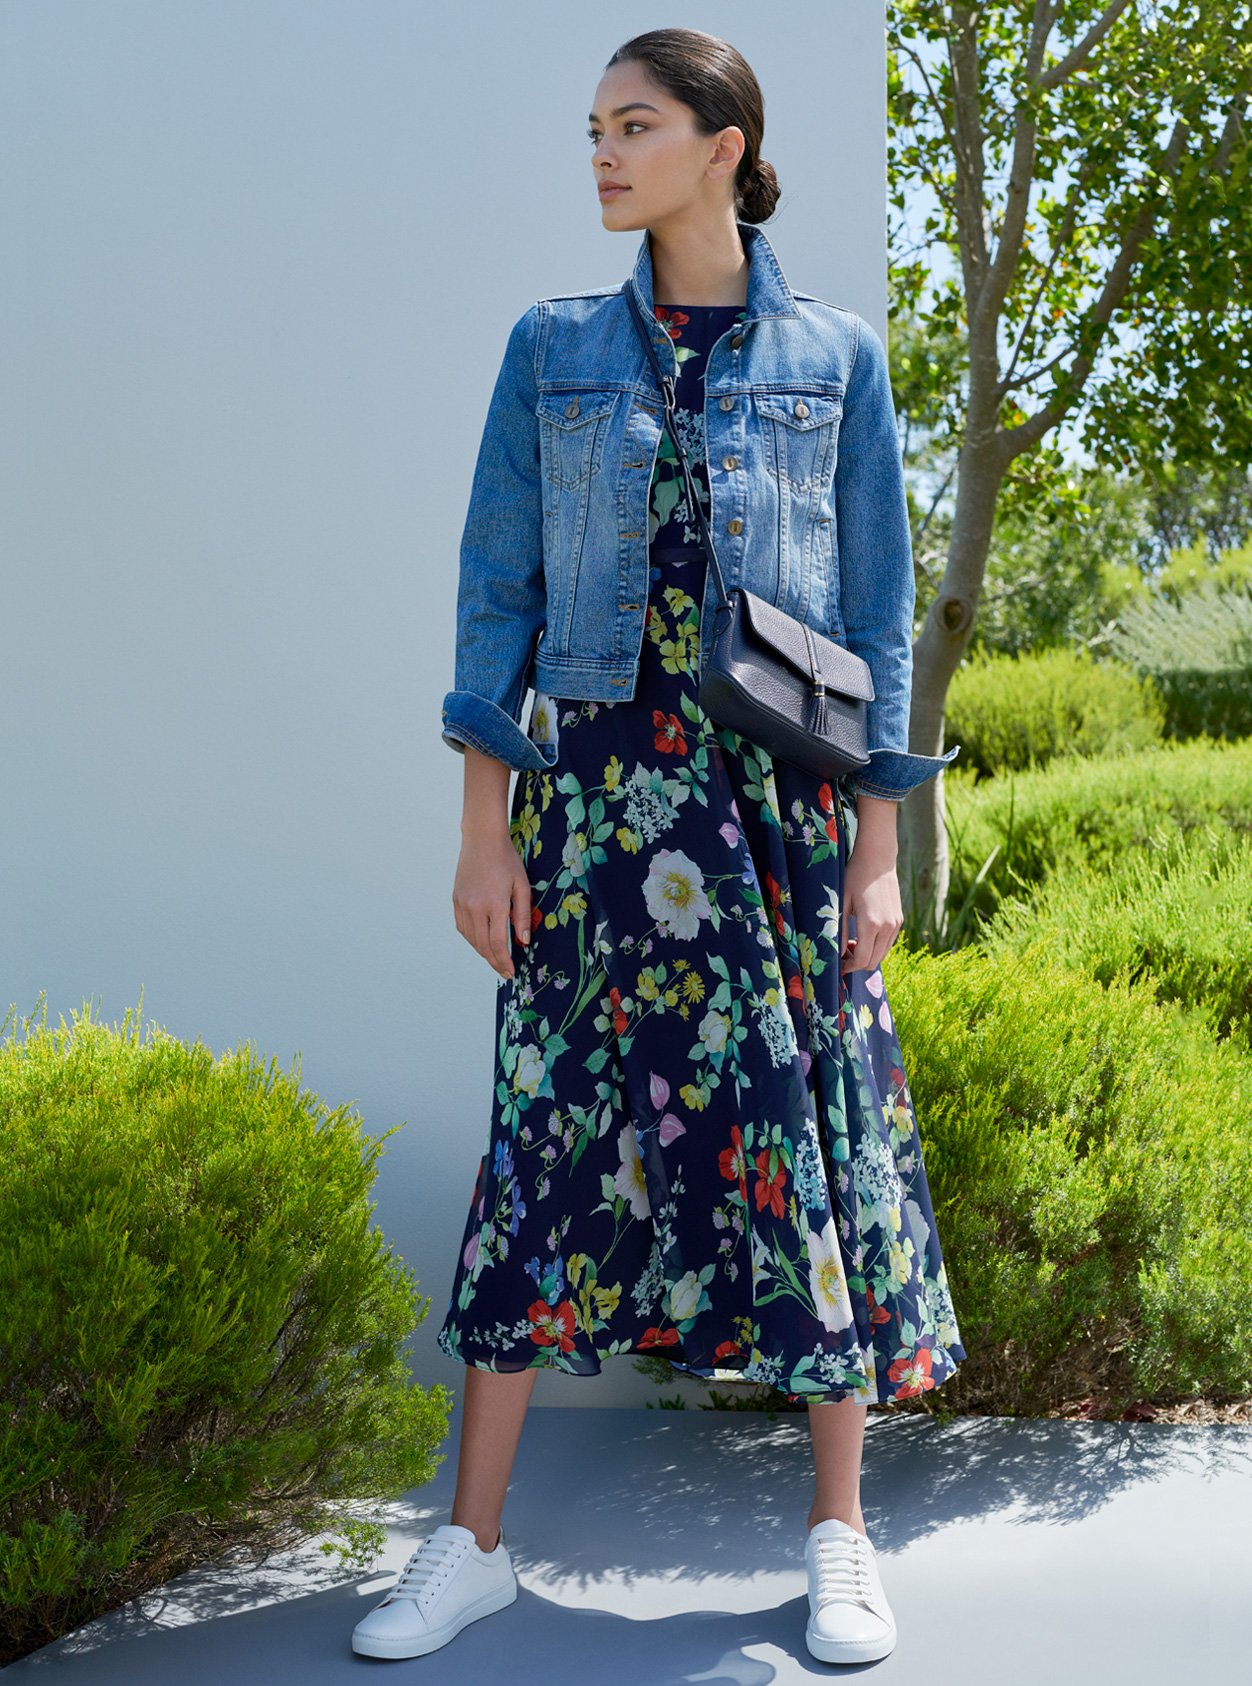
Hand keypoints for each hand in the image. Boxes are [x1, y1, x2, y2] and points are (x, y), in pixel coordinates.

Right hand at [452, 826, 532, 979]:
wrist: (482, 840)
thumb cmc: (507, 861)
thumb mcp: (522, 886)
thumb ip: (522, 915)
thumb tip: (524, 942)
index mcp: (494, 904)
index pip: (498, 943)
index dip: (504, 961)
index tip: (511, 972)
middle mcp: (475, 907)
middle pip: (483, 945)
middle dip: (495, 962)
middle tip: (505, 972)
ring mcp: (462, 904)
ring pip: (471, 939)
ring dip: (483, 953)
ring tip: (496, 960)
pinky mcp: (456, 900)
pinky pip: (462, 928)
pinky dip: (472, 939)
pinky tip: (482, 942)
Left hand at [841, 799, 901, 974]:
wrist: (878, 859)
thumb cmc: (854, 877)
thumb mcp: (842, 904)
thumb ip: (840, 931)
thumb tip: (837, 955)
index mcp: (872, 924)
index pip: (862, 959)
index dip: (849, 967)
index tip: (838, 965)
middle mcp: (888, 927)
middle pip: (873, 961)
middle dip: (857, 964)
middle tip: (843, 955)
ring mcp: (896, 924)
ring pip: (882, 954)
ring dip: (867, 956)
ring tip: (852, 944)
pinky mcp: (899, 920)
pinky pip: (888, 943)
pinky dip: (876, 947)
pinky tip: (863, 936)